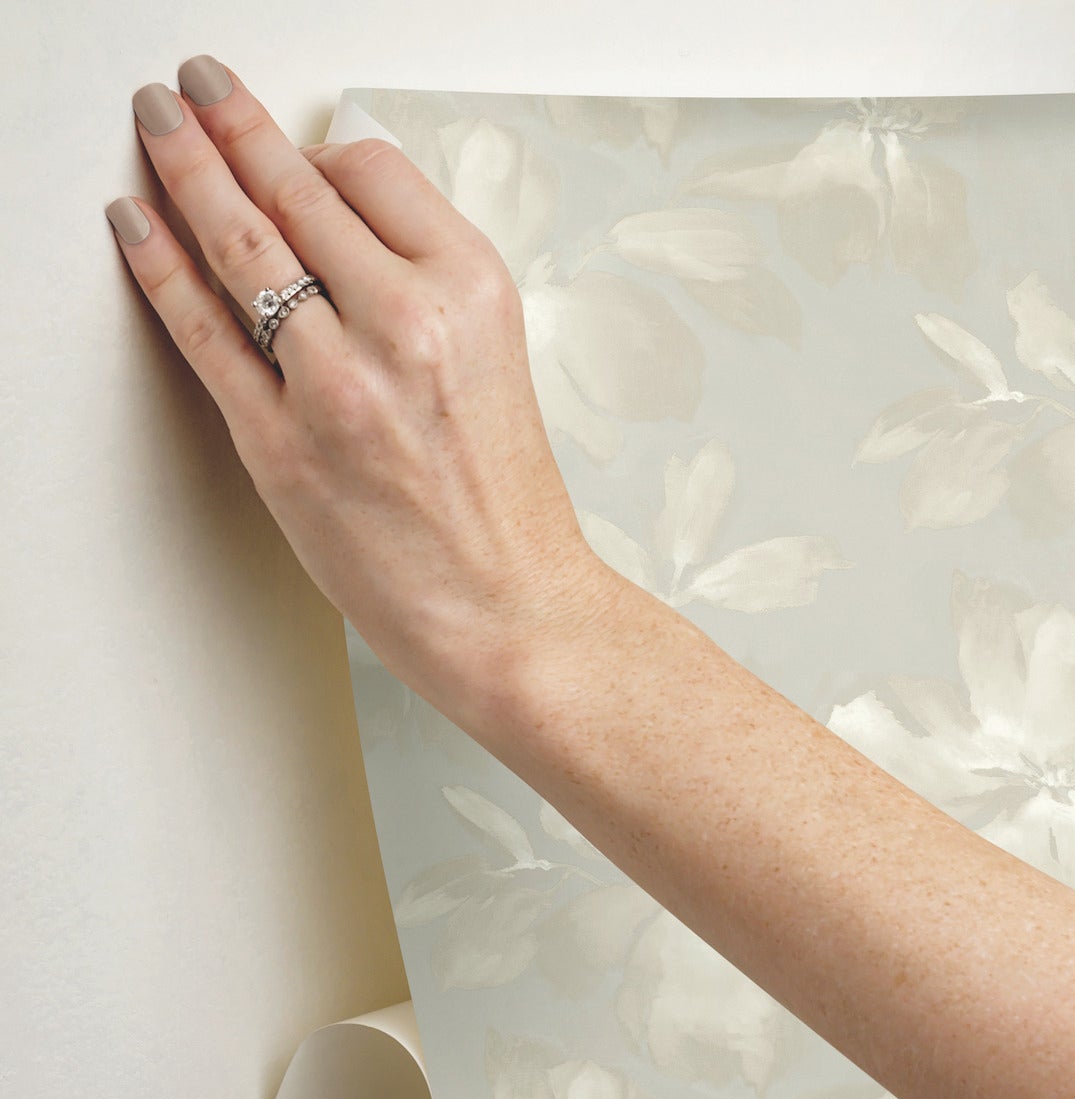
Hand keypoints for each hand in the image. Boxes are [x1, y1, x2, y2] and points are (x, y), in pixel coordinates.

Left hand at [107, 57, 608, 717]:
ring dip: (183, 167)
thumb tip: (339, 230)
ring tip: (157, 125)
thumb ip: (421, 287)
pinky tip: (136, 223)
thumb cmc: (504, 501)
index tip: (296, 148)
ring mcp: (337, 382)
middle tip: (197, 87)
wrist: (509, 606)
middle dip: (231, 123)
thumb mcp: (493, 358)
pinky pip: (203, 330)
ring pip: (240, 242)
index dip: (321, 152)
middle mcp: (407, 322)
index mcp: (472, 291)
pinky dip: (158, 266)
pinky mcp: (280, 442)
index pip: (373, 171)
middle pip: (296, 189)